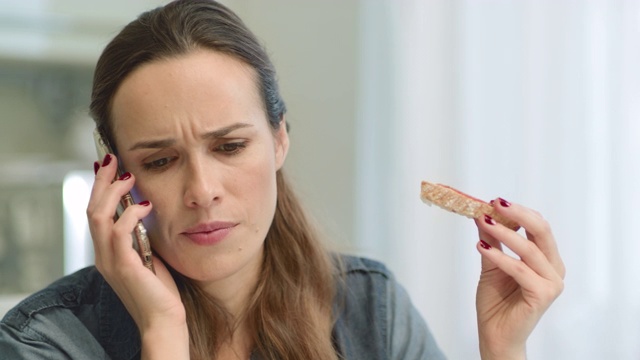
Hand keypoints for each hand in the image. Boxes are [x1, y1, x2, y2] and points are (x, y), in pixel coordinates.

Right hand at [87, 154, 188, 357]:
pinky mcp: (124, 267)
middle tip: (112, 158)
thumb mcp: (149, 255)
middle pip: (92, 209)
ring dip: (113, 192)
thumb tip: (144, 209)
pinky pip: (119, 233)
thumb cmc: (161, 290)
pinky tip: (146, 205)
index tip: (110, 166)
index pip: (96, 213)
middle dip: (101, 181)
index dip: (101, 188)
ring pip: (98, 216)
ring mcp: (110, 261)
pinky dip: (130, 214)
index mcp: (107, 252)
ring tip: (129, 176)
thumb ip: (141, 236)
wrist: (164, 321)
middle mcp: (102, 255)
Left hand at [474, 198, 564, 359]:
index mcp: (547, 259)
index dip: (518, 211)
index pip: (539, 226)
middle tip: (495, 203)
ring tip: (483, 221)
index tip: (494, 201)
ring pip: (529, 249)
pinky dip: (500, 256)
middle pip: (541, 231)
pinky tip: (481, 247)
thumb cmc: (497, 302)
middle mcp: (554, 269)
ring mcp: (552, 283)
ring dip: (504, 233)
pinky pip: (520, 270)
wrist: (495, 335)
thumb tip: (481, 214)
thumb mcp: (491, 264)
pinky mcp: (542, 295)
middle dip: (518, 214)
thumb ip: (491, 241)